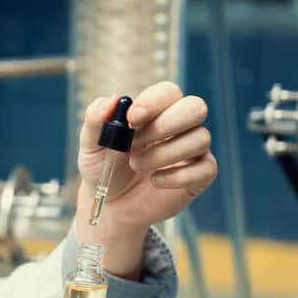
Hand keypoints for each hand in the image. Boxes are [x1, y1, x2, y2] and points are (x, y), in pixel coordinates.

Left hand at [76, 82, 216, 278]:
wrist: (110, 204)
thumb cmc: (103, 168)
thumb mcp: (91, 144)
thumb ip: (96, 118)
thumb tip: (113, 99)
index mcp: (155, 111)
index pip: (168, 92)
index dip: (154, 102)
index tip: (132, 118)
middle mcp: (179, 126)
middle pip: (196, 108)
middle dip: (165, 124)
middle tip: (135, 143)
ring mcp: (192, 150)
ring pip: (200, 138)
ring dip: (165, 153)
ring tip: (136, 165)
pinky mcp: (200, 175)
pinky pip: (206, 168)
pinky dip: (178, 176)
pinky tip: (156, 181)